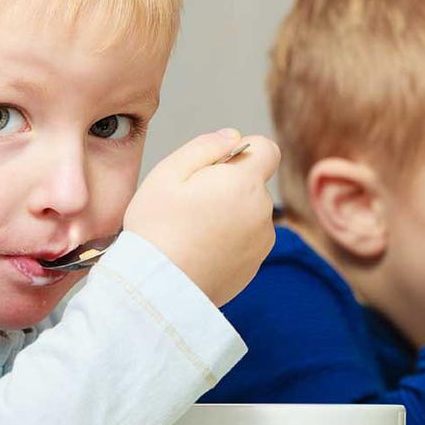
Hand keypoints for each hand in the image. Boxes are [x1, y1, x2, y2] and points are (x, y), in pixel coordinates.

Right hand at [124, 129, 279, 306]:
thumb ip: (205, 146)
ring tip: (192, 230)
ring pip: (249, 213)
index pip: (266, 149)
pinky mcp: (253, 266)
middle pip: (253, 184)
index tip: (215, 167)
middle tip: (191, 203)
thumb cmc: (157, 228)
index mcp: (244, 183)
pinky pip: (245, 241)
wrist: (158, 287)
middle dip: (230, 185)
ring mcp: (261, 242)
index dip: (241, 151)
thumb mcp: (169, 172)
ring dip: (229, 214)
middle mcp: (262, 212)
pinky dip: (228, 241)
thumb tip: (232, 137)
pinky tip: (199, 250)